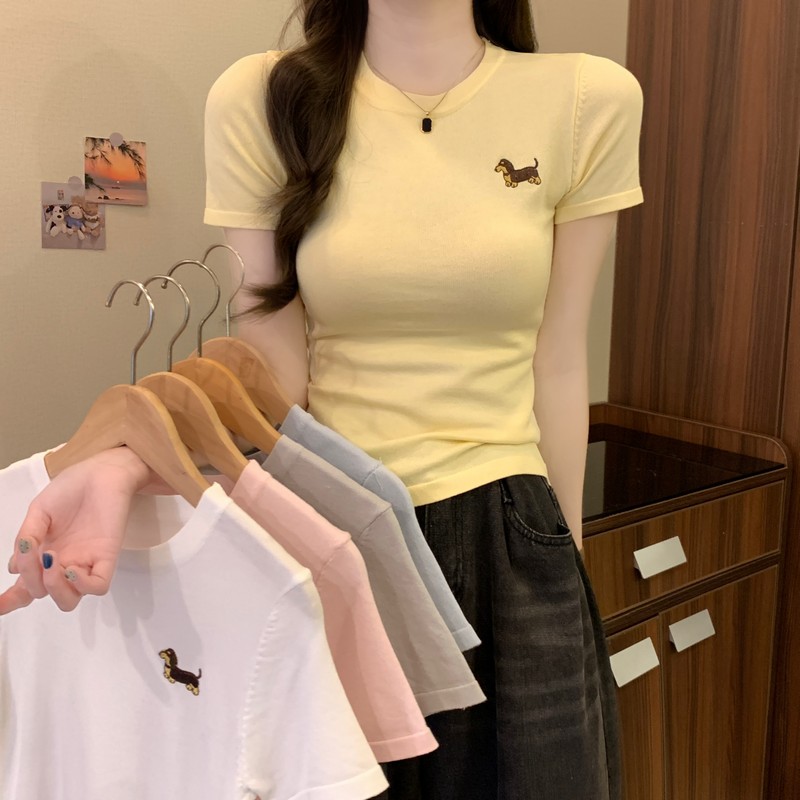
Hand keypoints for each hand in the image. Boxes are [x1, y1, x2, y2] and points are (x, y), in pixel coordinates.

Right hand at [1, 447, 151, 614]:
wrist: (102, 473)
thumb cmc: (71, 489)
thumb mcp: (38, 512)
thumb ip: (26, 538)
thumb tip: (16, 567)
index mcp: (43, 553)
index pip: (26, 584)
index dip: (11, 600)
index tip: (0, 606)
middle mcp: (63, 562)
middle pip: (44, 594)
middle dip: (32, 586)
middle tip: (36, 559)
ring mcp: (85, 561)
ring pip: (69, 600)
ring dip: (54, 589)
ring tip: (53, 563)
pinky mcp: (107, 557)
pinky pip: (98, 587)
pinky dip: (82, 585)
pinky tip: (72, 568)